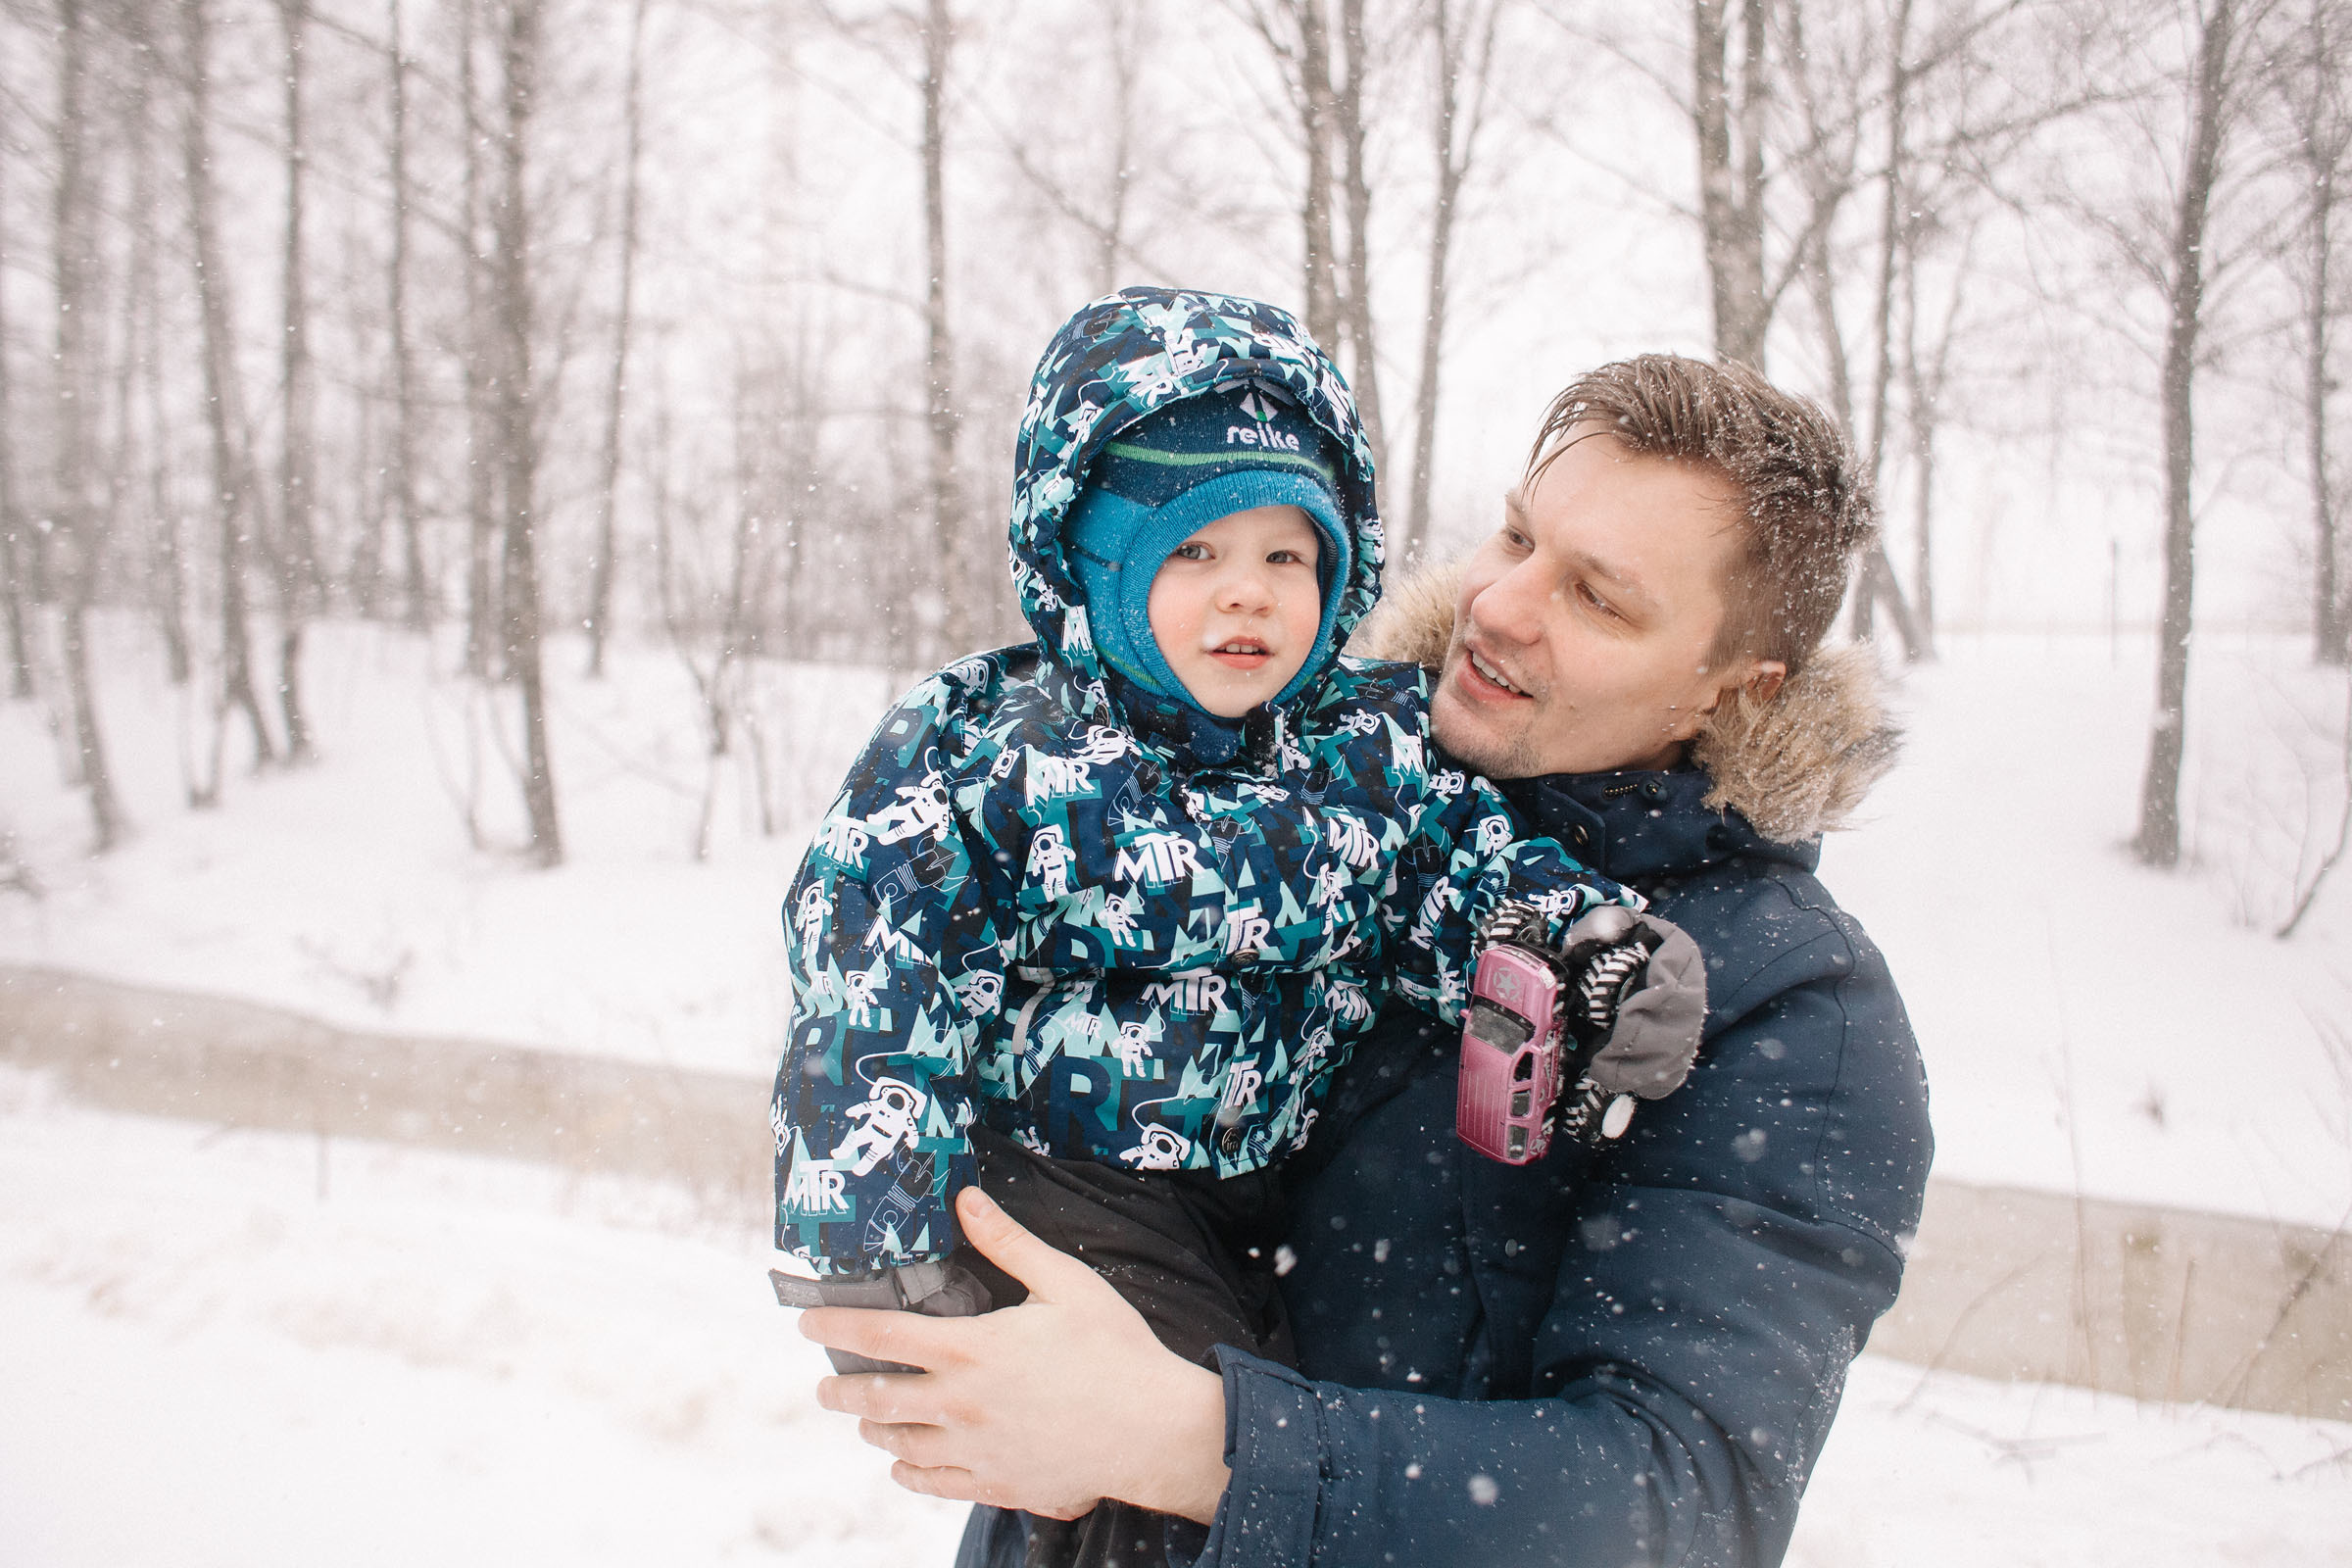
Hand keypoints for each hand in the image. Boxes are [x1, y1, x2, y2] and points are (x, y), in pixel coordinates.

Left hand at [800, 1186, 1231, 1523]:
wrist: (1153, 1430)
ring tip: (862, 1420)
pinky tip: (902, 1466)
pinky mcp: (996, 1483)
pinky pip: (934, 1483)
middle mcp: (960, 1403)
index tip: (806, 1321)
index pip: (880, 1334)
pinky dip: (908, 1474)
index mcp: (970, 1348)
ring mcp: (974, 1449)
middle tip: (823, 1385)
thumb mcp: (1065, 1281)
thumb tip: (967, 1199)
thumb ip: (1008, 1242)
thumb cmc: (1115, 1349)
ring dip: (872, 1429)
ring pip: (898, 1444)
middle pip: (875, 1398)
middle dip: (839, 1390)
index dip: (834, 1325)